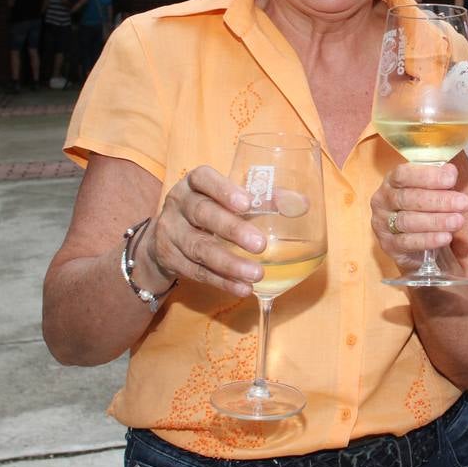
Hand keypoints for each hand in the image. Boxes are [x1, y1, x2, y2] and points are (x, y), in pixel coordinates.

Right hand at [139, 166, 265, 297]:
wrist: (167, 236)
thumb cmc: (209, 210)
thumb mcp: (228, 199)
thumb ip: (262, 199)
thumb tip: (301, 203)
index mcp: (194, 183)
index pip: (203, 178)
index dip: (223, 190)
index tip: (246, 203)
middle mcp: (178, 204)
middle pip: (203, 214)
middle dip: (232, 230)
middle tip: (260, 244)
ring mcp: (170, 232)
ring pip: (199, 248)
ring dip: (229, 263)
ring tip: (256, 273)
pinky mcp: (169, 259)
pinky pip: (197, 272)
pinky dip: (222, 281)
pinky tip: (243, 288)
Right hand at [370, 162, 467, 267]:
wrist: (416, 244)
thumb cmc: (425, 209)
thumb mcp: (433, 191)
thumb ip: (441, 181)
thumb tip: (450, 171)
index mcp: (392, 181)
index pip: (404, 174)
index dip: (427, 176)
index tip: (451, 179)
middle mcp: (382, 201)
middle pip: (407, 198)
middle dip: (438, 200)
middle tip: (463, 203)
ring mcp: (382, 224)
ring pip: (408, 221)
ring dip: (436, 221)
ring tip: (458, 221)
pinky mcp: (388, 245)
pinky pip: (408, 242)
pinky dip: (429, 240)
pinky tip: (446, 237)